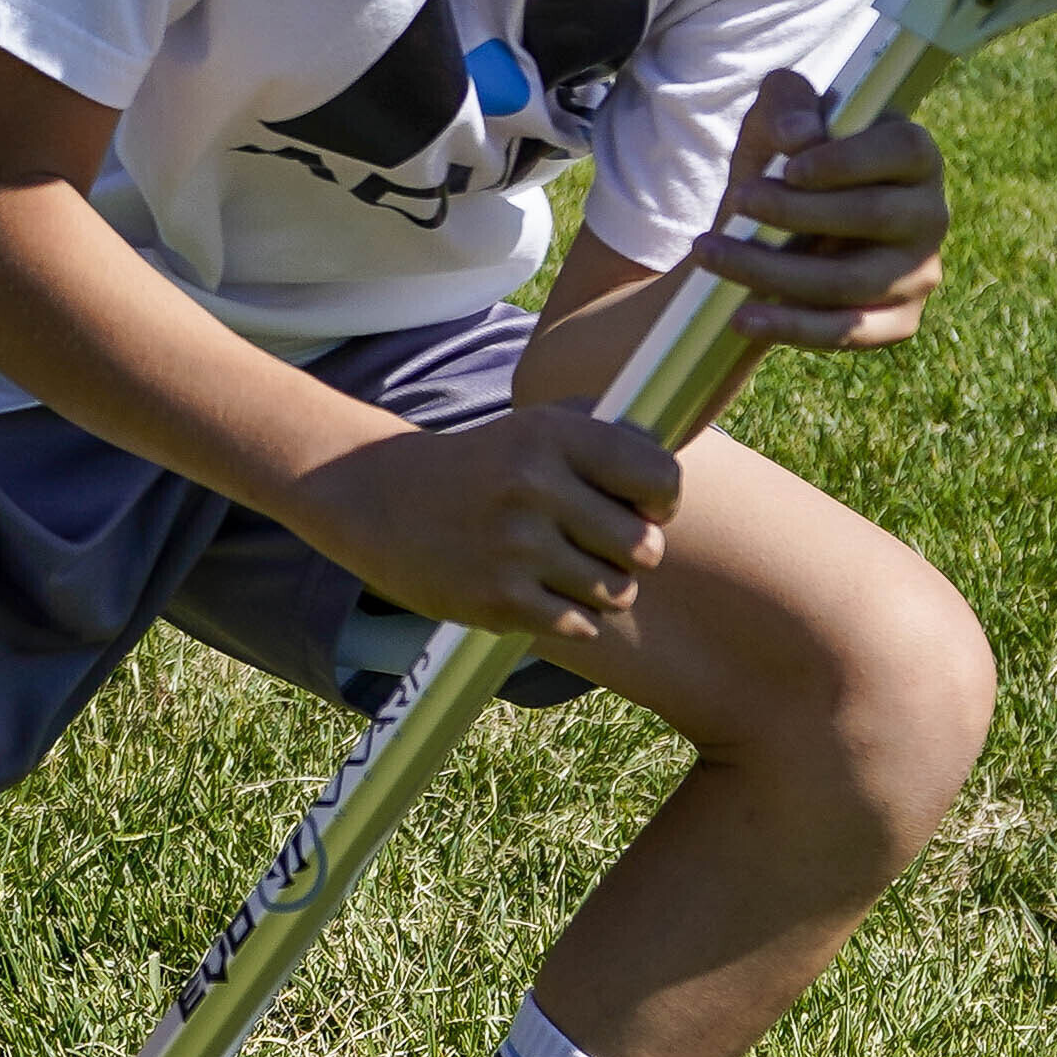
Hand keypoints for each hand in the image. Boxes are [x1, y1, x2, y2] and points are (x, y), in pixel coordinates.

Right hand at [298, 400, 690, 642]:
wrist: (379, 498)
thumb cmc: (479, 466)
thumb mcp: (534, 431)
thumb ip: (605, 445)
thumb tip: (677, 482)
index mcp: (552, 436)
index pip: (660, 478)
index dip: (662, 501)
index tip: (642, 506)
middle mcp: (536, 487)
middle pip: (645, 547)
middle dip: (632, 553)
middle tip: (598, 545)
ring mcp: (515, 546)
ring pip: (617, 591)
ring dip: (603, 588)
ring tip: (566, 569)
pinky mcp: (498, 599)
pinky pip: (580, 625)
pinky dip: (570, 616)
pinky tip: (537, 591)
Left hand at [683, 70, 947, 352]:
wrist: (770, 236)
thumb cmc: (783, 164)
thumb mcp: (775, 119)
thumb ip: (786, 103)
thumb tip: (800, 135)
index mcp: (914, 156)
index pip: (904, 149)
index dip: (849, 160)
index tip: (790, 168)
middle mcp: (929, 215)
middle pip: (874, 215)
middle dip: (796, 211)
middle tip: (736, 200)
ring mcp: (919, 273)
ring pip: (850, 281)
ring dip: (773, 270)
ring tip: (710, 253)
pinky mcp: (899, 321)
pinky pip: (850, 332)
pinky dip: (792, 327)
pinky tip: (742, 317)